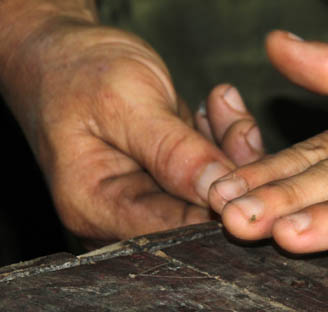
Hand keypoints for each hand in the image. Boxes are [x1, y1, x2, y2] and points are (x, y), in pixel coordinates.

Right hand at [2, 19, 262, 242]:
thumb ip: (173, 151)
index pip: (172, 232)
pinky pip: (214, 173)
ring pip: (215, 194)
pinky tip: (219, 108)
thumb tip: (221, 195)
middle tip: (242, 129)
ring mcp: (151, 200)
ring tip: (224, 109)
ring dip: (233, 151)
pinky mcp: (172, 182)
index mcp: (96, 208)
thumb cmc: (80, 72)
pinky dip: (225, 141)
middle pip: (199, 218)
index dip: (220, 211)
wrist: (66, 54)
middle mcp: (123, 215)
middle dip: (233, 174)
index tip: (252, 179)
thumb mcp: (125, 103)